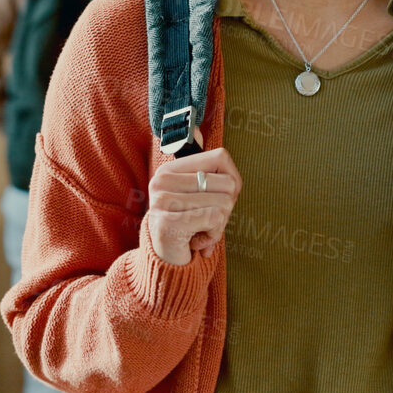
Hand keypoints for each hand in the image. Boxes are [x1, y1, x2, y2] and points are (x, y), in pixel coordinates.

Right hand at [146, 148, 241, 266]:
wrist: (165, 264)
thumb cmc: (187, 227)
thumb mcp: (195, 194)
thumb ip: (201, 166)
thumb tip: (197, 129)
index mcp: (170, 170)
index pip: (221, 157)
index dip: (231, 182)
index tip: (216, 199)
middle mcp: (162, 181)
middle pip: (227, 184)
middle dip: (225, 209)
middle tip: (204, 221)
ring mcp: (162, 201)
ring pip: (224, 203)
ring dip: (218, 225)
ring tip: (199, 230)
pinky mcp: (168, 222)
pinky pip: (214, 220)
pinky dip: (213, 235)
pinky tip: (196, 241)